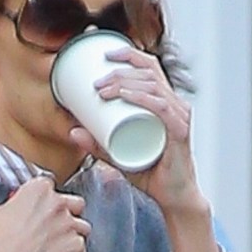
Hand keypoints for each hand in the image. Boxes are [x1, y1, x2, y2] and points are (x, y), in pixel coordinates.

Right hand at [0, 175, 89, 251]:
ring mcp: (69, 224)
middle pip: (75, 203)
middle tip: (54, 225)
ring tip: (60, 244)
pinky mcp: (75, 245)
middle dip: (69, 212)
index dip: (45, 198)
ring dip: (74, 234)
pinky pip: (82, 248)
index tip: (39, 208)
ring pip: (82, 226)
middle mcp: (58, 203)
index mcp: (38, 189)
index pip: (50, 186)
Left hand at [68, 46, 202, 214]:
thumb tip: (72, 131)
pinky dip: (142, 98)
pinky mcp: (178, 132)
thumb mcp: (117, 155)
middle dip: (120, 70)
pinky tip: (125, 95)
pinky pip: (161, 107)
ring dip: (125, 82)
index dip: (129, 54)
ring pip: (153, 86)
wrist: (174, 197)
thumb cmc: (151, 173)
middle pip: (149, 72)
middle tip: (97, 81)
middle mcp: (175, 105)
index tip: (105, 54)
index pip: (151, 67)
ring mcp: (178, 117)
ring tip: (102, 90)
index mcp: (165, 102)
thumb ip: (97, 144)